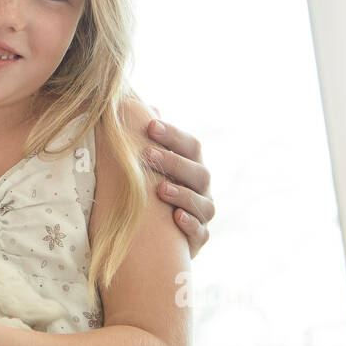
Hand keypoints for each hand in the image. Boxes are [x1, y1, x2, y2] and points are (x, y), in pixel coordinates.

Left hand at [140, 105, 214, 258]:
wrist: (154, 238)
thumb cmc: (150, 192)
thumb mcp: (149, 167)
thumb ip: (149, 141)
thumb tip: (142, 106)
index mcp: (192, 166)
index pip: (190, 146)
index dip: (172, 135)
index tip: (150, 126)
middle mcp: (202, 189)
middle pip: (198, 172)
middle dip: (173, 162)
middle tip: (146, 154)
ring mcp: (203, 215)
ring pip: (203, 202)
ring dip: (182, 194)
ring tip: (160, 189)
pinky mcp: (199, 239)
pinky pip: (201, 232)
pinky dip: (190, 224)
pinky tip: (176, 218)